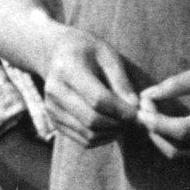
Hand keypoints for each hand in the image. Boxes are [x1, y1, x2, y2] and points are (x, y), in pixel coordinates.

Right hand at [44, 31, 140, 146]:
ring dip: (110, 133)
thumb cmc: (89, 50)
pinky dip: (100, 138)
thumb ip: (121, 81)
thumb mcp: (108, 55)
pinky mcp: (54, 122)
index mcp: (68, 69)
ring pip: (87, 134)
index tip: (138, 112)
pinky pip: (81, 139)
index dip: (120, 109)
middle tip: (134, 119)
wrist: (60, 52)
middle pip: (91, 119)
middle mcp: (55, 92)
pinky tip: (112, 127)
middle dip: (117, 123)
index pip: (97, 99)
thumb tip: (134, 107)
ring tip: (124, 122)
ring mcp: (52, 110)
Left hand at [138, 46, 189, 156]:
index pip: (182, 130)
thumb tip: (147, 95)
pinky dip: (175, 139)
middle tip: (142, 110)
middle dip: (155, 129)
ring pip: (183, 151)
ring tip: (149, 116)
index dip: (157, 122)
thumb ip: (179, 84)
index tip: (141, 108)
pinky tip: (166, 123)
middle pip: (179, 145)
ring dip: (162, 136)